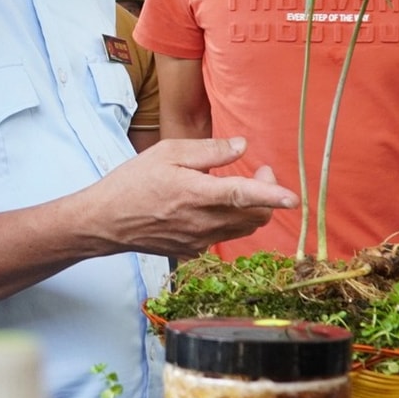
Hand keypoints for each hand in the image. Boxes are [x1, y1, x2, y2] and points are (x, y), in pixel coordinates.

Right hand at [78, 137, 297, 257]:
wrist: (105, 222)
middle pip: (254, 217)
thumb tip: (241, 147)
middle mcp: (202, 222)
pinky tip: (211, 206)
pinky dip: (229, 220)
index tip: (294, 199)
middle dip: (267, 195)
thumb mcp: (167, 154)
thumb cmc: (132, 182)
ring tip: (236, 186)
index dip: (272, 196)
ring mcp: (199, 240)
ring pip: (243, 228)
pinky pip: (223, 235)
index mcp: (197, 194)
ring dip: (252, 208)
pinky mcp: (193, 250)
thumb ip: (208, 151)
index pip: (244, 196)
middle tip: (260, 171)